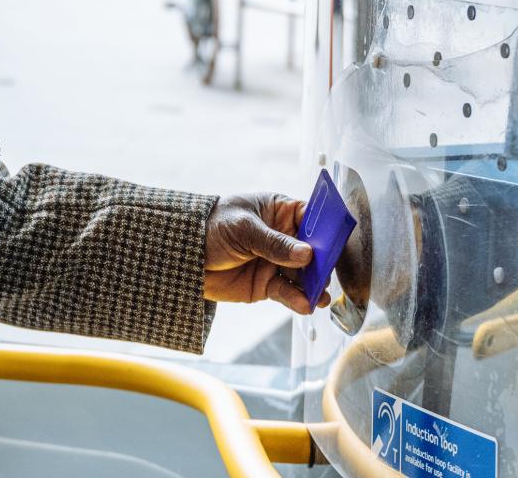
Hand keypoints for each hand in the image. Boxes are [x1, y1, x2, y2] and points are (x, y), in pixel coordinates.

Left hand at [204, 192, 325, 314]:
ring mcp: (277, 262)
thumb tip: (307, 254)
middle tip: (326, 276)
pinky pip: (288, 293)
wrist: (182, 256)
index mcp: (280, 212)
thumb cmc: (210, 226)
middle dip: (322, 264)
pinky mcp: (267, 285)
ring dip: (314, 286)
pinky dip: (297, 299)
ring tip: (320, 297)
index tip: (335, 245)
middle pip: (313, 251)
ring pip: (304, 276)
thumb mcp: (243, 229)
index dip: (326, 231)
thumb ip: (274, 242)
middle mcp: (283, 238)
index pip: (312, 219)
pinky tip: (304, 304)